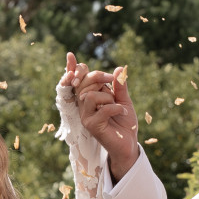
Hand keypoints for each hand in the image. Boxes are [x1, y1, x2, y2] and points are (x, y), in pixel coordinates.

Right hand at [64, 52, 138, 180]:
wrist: (129, 143)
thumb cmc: (124, 122)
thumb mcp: (124, 100)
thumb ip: (119, 86)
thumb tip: (118, 69)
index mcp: (89, 97)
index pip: (78, 80)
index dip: (73, 68)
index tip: (70, 55)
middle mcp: (84, 106)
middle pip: (83, 84)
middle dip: (98, 77)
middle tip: (112, 81)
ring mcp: (86, 116)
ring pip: (89, 96)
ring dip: (107, 97)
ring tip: (116, 105)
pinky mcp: (92, 126)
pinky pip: (102, 109)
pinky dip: (116, 107)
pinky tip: (122, 112)